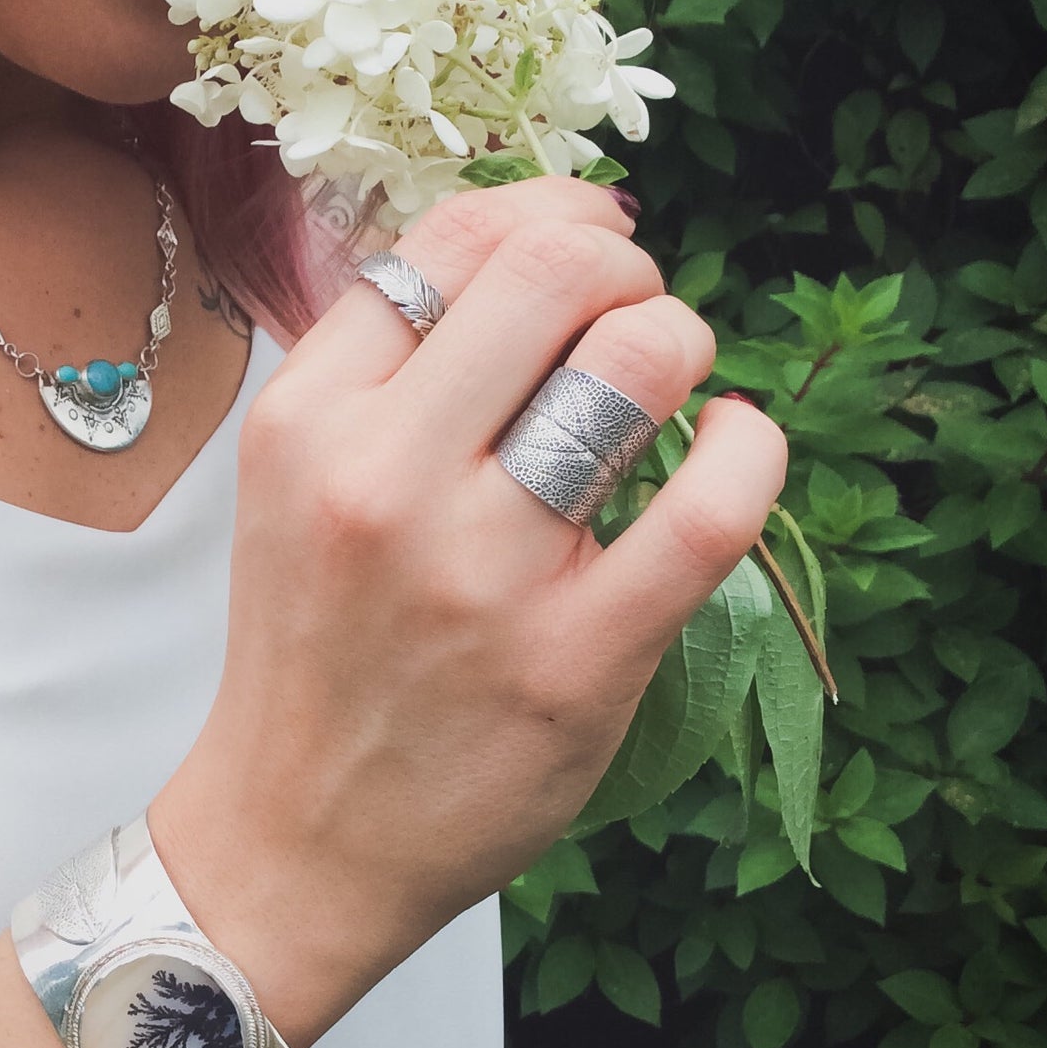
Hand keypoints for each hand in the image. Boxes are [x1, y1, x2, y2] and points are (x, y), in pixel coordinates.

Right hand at [151, 174, 787, 1041]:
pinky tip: (733, 444)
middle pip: (553, 271)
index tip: (586, 238)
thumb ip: (389, 363)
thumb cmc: (317, 646)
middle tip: (631, 318)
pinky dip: (749, 447)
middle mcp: (383, 478)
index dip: (546, 210)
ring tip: (671, 384)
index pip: (450, 239)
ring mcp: (484, 572)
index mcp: (308, 419)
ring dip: (682, 343)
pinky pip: (712, 507)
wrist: (297, 837)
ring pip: (637, 362)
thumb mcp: (297, 479)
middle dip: (624, 268)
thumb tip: (543, 236)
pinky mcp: (578, 660)